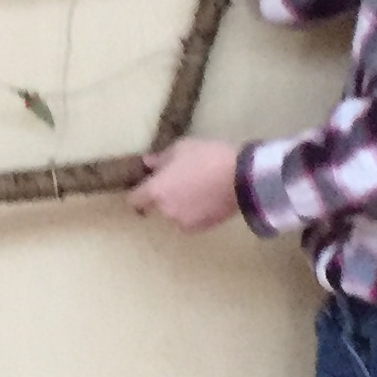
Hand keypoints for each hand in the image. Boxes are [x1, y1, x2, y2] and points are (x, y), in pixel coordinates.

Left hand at [128, 138, 243, 232]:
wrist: (242, 178)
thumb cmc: (208, 157)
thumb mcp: (182, 148)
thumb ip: (161, 158)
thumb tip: (148, 163)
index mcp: (156, 191)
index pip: (134, 200)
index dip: (137, 194)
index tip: (144, 187)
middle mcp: (165, 211)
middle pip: (156, 206)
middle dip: (163, 197)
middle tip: (179, 182)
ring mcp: (184, 223)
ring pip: (175, 214)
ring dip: (180, 205)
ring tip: (197, 189)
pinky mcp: (203, 228)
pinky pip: (191, 220)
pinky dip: (195, 213)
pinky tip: (207, 199)